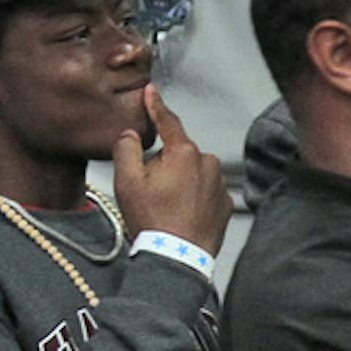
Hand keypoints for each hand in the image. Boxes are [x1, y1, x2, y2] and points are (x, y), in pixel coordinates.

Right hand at [111, 85, 229, 253]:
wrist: (177, 259)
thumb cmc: (153, 221)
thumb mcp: (127, 181)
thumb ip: (126, 149)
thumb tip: (130, 135)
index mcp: (184, 153)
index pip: (168, 121)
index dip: (156, 104)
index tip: (151, 91)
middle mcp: (208, 164)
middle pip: (178, 152)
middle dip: (163, 162)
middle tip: (149, 188)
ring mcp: (220, 185)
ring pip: (193, 172)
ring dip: (180, 180)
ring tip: (165, 206)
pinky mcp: (224, 205)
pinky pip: (205, 191)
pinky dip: (193, 197)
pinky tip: (179, 213)